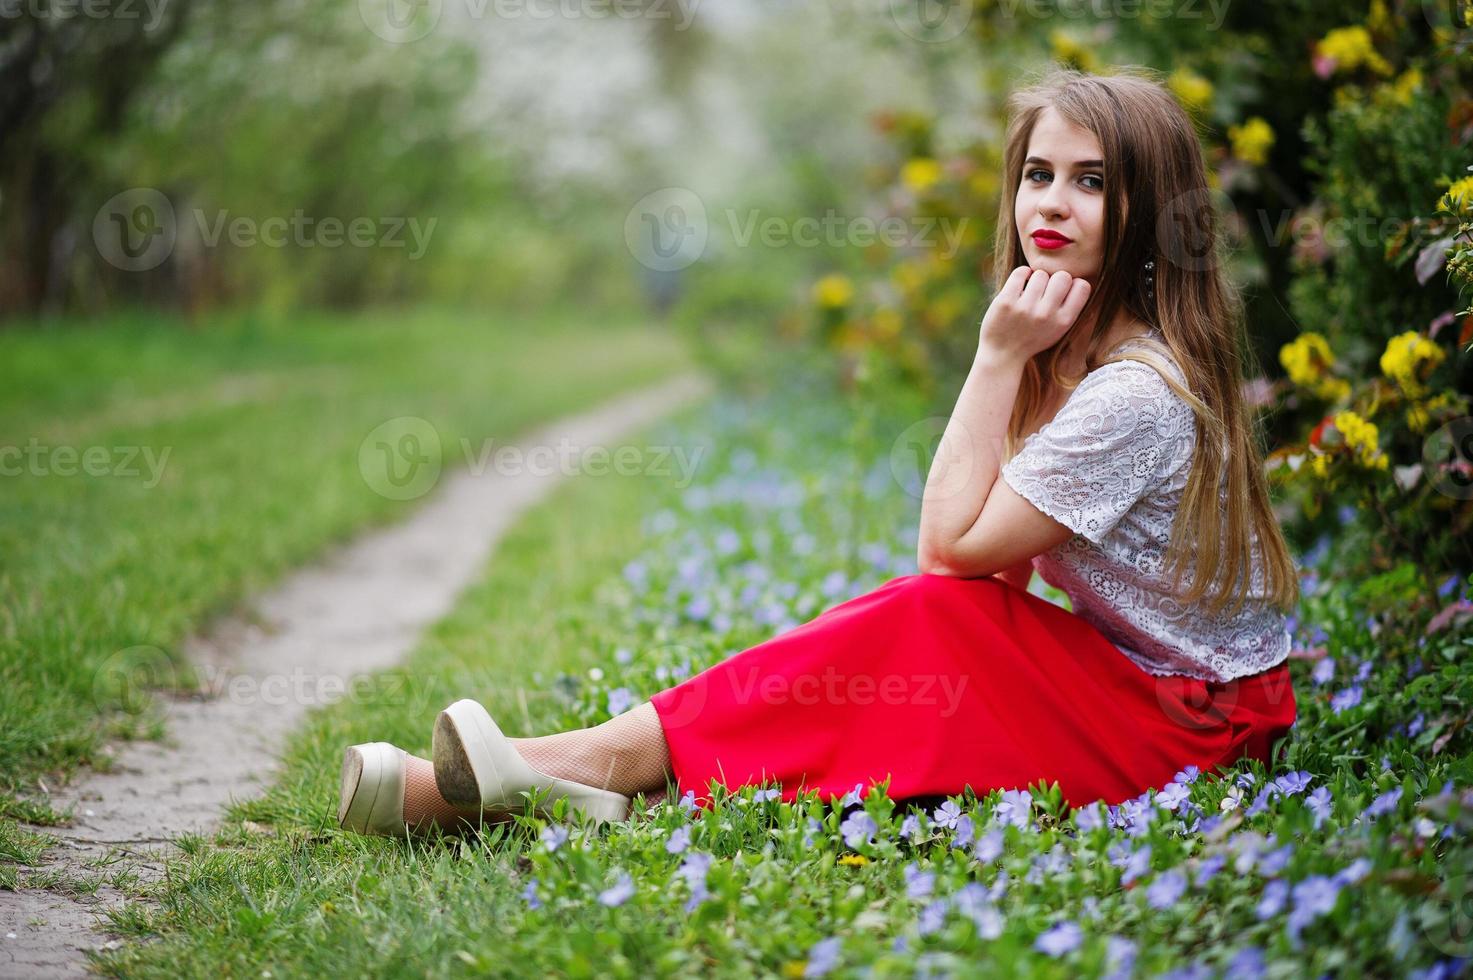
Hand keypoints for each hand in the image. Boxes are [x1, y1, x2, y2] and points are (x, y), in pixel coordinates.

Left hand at [977, 267, 1091, 365]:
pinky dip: (1022, 274)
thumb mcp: (1057, 330)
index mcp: (1063, 321)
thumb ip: (1069, 308)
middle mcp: (1046, 314)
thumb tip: (1076, 278)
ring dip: (1035, 279)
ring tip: (1030, 292)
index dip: (1073, 284)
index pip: (1083, 286)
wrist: (1002, 354)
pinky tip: (1020, 284)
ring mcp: (1025, 308)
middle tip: (1045, 290)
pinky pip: (1020, 272)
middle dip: (1054, 279)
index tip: (1063, 291)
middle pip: (1063, 276)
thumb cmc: (1033, 338)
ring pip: (1040, 273)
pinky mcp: (1005, 302)